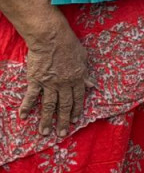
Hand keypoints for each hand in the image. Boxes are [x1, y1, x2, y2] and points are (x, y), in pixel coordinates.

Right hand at [20, 16, 92, 136]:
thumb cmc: (69, 45)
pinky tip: (23, 116)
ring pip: (49, 105)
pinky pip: (31, 96)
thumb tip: (92, 85)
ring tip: (44, 133)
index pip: (78, 98)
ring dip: (46, 120)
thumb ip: (86, 74)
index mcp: (77, 79)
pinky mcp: (36, 80)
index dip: (76, 110)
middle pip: (64, 106)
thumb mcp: (83, 58)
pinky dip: (27, 106)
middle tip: (61, 134)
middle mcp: (64, 84)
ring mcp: (49, 83)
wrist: (51, 38)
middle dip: (63, 121)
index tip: (75, 121)